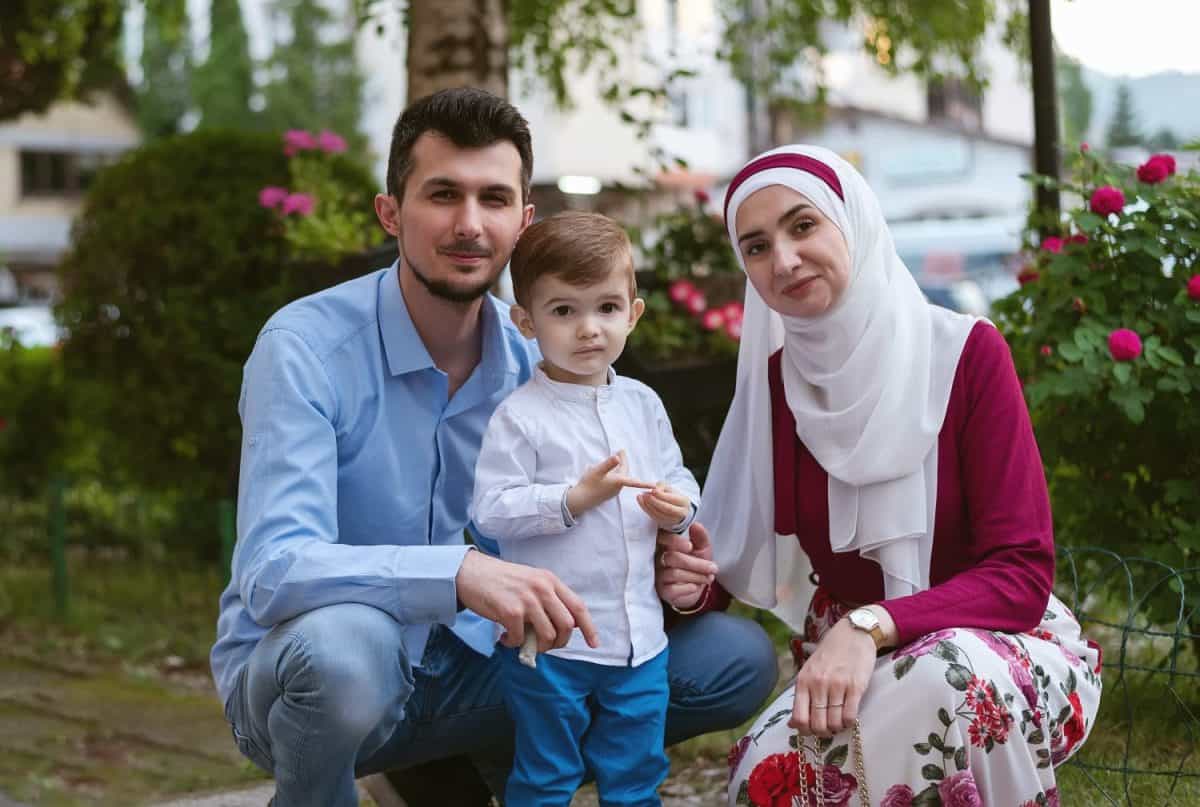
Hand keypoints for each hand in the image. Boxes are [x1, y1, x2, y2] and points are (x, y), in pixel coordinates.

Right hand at [455, 550, 598, 653]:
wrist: (470, 573)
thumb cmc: (501, 580)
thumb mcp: (531, 581)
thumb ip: (548, 599)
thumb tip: (563, 628)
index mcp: (550, 580)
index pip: (578, 607)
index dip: (589, 628)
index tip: (594, 644)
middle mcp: (542, 588)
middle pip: (566, 625)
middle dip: (559, 642)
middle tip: (544, 646)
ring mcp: (527, 599)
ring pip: (547, 635)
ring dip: (537, 646)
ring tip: (522, 642)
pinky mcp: (510, 610)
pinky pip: (521, 638)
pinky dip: (514, 644)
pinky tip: (505, 638)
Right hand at [566, 450, 652, 516]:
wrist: (580, 500)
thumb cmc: (589, 484)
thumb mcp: (597, 471)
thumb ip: (608, 464)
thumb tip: (617, 457)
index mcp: (618, 482)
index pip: (635, 481)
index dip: (645, 483)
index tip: (655, 485)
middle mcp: (618, 488)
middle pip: (624, 473)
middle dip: (624, 462)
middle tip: (620, 451)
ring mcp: (613, 491)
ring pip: (620, 477)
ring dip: (619, 467)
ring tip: (616, 457)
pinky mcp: (607, 492)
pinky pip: (615, 481)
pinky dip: (614, 473)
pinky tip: (609, 471)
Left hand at [637, 482, 690, 528]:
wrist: (675, 508)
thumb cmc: (672, 496)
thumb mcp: (669, 488)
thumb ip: (662, 486)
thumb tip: (654, 489)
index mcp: (684, 502)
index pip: (673, 499)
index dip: (662, 495)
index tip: (652, 490)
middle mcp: (680, 513)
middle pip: (666, 508)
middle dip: (654, 501)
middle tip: (645, 494)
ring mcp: (672, 520)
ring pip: (659, 514)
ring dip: (648, 505)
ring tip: (641, 496)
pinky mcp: (663, 523)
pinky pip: (653, 517)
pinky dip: (645, 509)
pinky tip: (641, 501)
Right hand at [655, 520, 716, 609]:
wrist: (695, 588)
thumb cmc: (695, 564)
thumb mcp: (702, 549)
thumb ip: (700, 537)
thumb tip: (695, 524)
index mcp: (665, 544)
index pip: (663, 538)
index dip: (675, 541)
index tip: (690, 546)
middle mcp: (658, 558)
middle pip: (673, 557)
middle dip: (696, 564)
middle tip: (713, 568)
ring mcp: (658, 575)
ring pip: (675, 573)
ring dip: (696, 576)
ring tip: (709, 578)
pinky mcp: (662, 591)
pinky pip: (672, 590)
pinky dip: (687, 588)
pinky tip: (695, 587)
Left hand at [789, 617, 875, 735]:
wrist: (852, 633)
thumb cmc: (829, 653)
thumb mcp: (809, 670)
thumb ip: (802, 696)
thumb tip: (793, 725)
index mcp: (803, 681)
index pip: (799, 718)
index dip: (805, 731)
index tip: (812, 730)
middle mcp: (818, 684)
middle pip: (817, 724)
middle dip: (823, 732)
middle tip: (828, 728)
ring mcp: (837, 685)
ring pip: (834, 723)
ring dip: (836, 728)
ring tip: (838, 722)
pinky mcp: (856, 686)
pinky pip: (850, 716)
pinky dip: (849, 723)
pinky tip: (849, 717)